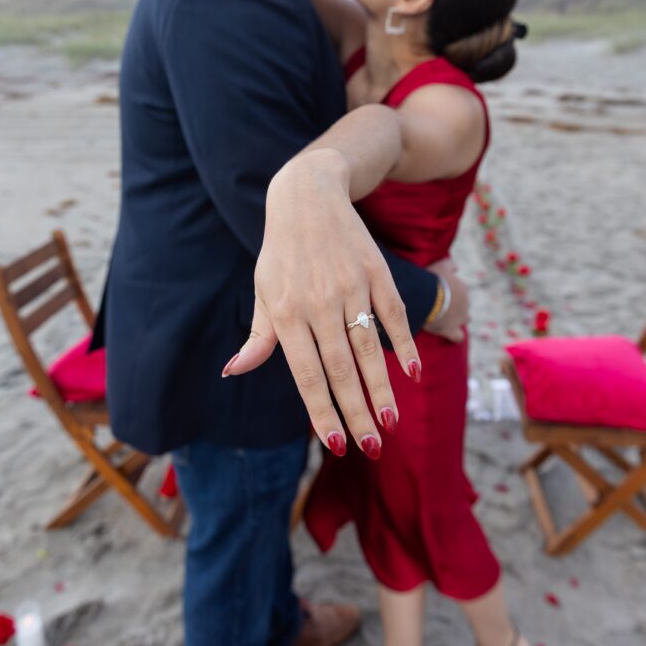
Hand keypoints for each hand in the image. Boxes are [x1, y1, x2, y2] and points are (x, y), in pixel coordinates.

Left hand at [223, 150, 420, 457]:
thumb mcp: (262, 291)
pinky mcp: (375, 272)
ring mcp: (349, 287)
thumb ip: (258, 337)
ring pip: (368, 348)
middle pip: (340, 369)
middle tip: (373, 449)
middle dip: (357, 413)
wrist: (307, 196)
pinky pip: (392, 314)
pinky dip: (404, 344)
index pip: (307, 374)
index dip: (321, 411)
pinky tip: (412, 373)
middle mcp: (318, 303)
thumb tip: (233, 372)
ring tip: (391, 423)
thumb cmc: (280, 254)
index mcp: (286, 313)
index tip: (335, 444)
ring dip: (381, 388)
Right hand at [423, 258, 468, 342]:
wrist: (427, 297)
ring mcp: (460, 318)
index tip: (442, 295)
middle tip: (441, 306)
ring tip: (444, 319)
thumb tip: (456, 266)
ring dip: (457, 320)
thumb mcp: (442, 266)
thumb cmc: (432, 280)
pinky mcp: (451, 330)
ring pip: (464, 320)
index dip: (453, 295)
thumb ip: (450, 265)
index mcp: (463, 289)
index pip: (462, 292)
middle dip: (457, 307)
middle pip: (464, 306)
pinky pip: (457, 337)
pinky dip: (454, 336)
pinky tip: (448, 335)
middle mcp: (465, 304)